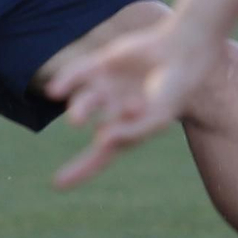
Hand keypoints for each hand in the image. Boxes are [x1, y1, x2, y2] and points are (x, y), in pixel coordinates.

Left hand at [44, 16, 215, 187]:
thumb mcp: (157, 118)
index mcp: (127, 130)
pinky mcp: (103, 63)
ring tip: (77, 117)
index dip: (80, 171)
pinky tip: (54, 91)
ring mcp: (107, 86)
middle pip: (86, 120)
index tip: (57, 184)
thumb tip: (98, 141)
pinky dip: (66, 80)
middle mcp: (112, 109)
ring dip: (78, 106)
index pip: (99, 155)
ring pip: (83, 99)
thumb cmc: (174, 91)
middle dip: (80, 118)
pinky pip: (78, 73)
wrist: (182, 53)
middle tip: (77, 122)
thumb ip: (131, 132)